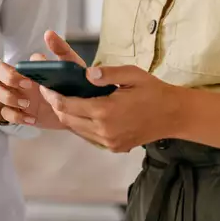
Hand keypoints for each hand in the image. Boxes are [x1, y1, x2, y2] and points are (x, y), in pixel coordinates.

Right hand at [0, 30, 82, 129]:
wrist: (80, 109)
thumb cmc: (72, 83)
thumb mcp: (70, 65)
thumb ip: (60, 49)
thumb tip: (48, 34)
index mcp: (25, 69)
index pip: (5, 65)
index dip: (12, 73)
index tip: (30, 80)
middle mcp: (17, 81)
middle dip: (7, 80)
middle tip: (26, 88)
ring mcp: (16, 97)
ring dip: (9, 99)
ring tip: (28, 104)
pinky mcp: (20, 113)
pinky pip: (6, 115)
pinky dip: (17, 117)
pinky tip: (32, 119)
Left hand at [40, 64, 178, 152]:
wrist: (174, 115)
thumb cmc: (153, 91)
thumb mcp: (132, 74)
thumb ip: (107, 73)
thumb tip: (86, 74)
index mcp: (106, 111)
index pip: (68, 105)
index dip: (53, 96)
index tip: (45, 86)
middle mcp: (104, 130)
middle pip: (68, 119)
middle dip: (56, 105)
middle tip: (50, 91)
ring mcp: (109, 142)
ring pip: (76, 130)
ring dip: (67, 115)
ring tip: (63, 99)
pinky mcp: (114, 147)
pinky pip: (89, 136)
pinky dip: (80, 124)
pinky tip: (81, 111)